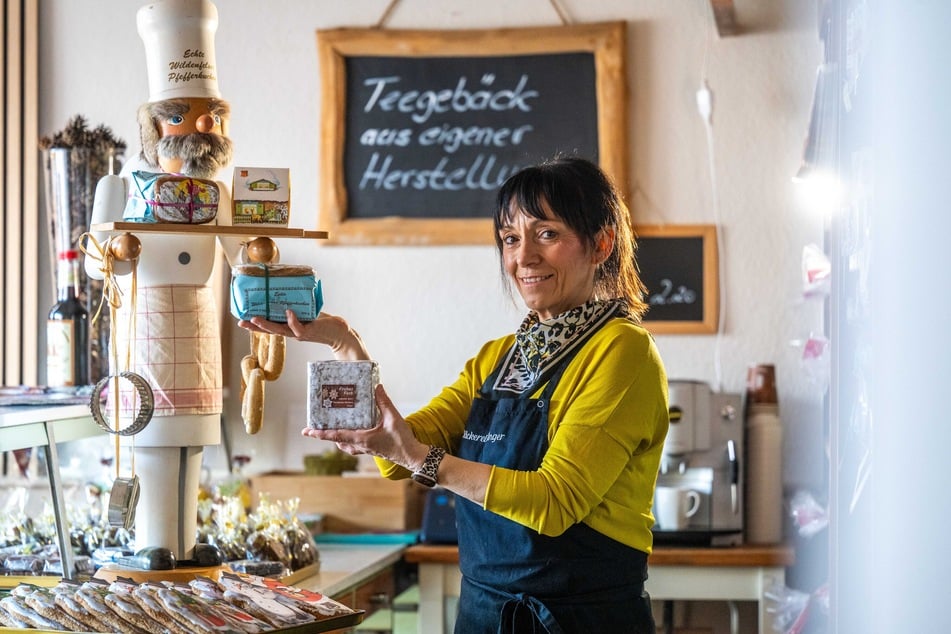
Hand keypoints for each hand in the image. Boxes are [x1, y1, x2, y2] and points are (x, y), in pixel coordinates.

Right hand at [238, 310, 369, 359]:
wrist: (341, 333)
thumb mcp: (308, 311)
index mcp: (289, 327)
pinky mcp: (308, 331)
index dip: (256, 324)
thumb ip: (299, 305)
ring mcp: (299, 333)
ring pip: (279, 330)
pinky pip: (297, 327)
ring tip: (255, 319)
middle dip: (255, 326)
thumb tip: (290, 289)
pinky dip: (292, 320)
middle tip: (241, 322)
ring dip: (267, 325)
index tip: (243, 319)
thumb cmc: (325, 322)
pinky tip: (288, 313)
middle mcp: (291, 332)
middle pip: (269, 330)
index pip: (270, 325)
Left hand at [301, 384, 428, 470]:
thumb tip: (377, 386)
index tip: (307, 431)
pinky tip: (353, 433)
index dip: (321, 433)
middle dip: (325, 435)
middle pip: (337, 441)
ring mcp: (366, 449)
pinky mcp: (372, 449)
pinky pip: (354, 446)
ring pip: (345, 445)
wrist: (412, 456)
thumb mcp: (393, 418)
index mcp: (362, 439)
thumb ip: (384, 402)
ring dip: (336, 438)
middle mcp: (361, 445)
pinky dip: (347, 441)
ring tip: (330, 429)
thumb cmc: (402, 440)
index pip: (336, 435)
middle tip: (315, 428)